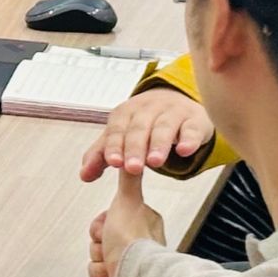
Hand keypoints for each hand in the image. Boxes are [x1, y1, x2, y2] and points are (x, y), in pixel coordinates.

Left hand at [80, 87, 215, 181]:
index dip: (114, 145)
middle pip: (139, 129)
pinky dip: (189, 139)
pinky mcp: (194, 120)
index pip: (117, 129)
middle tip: (132, 168)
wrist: (177, 99)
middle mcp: (147, 109)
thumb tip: (84, 176)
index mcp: (125, 113)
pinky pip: (191, 129)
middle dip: (135, 148)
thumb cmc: (144, 123)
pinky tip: (185, 151)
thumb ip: (101, 155)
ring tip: (155, 162)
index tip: (112, 162)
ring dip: (158, 144)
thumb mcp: (121, 135)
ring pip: (164, 127)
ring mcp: (172, 112)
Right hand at [89, 170, 166, 276]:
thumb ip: (129, 180)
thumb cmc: (132, 240)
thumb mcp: (127, 200)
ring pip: (96, 267)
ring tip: (114, 270)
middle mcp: (136, 248)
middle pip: (97, 246)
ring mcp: (129, 272)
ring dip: (100, 269)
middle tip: (110, 250)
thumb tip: (132, 158)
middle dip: (98, 250)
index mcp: (138, 227)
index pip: (102, 225)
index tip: (107, 230)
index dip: (98, 228)